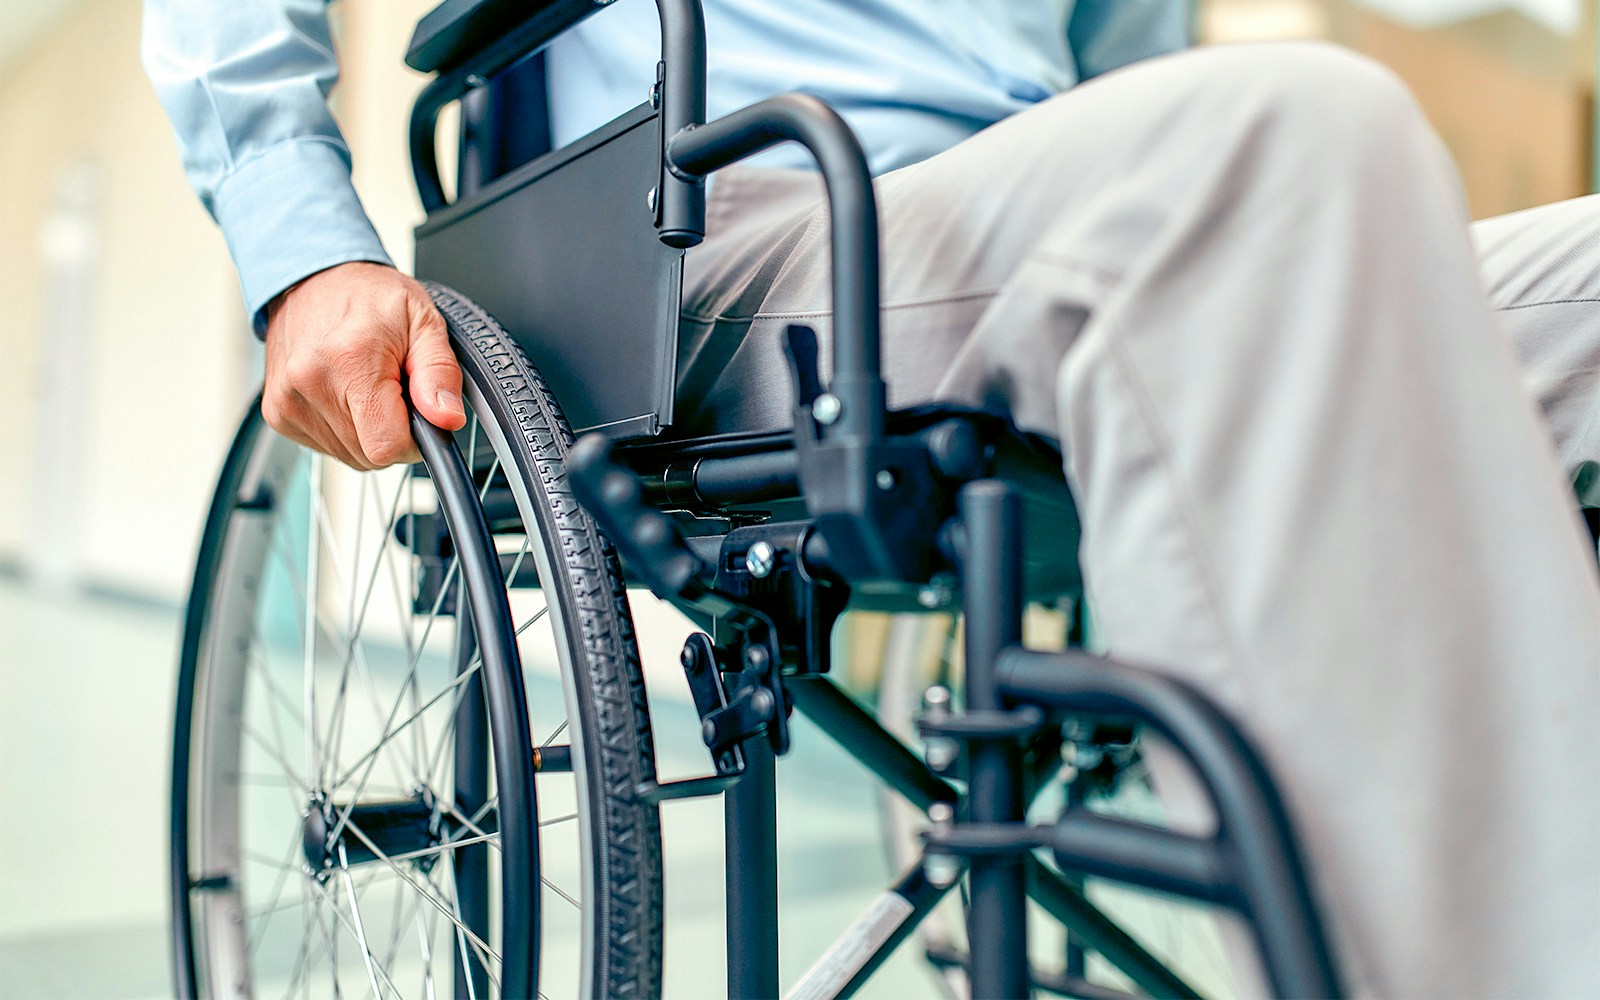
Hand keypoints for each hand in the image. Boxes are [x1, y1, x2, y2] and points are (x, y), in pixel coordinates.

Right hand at [262, 262, 465, 469]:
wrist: (314, 279)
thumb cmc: (369, 297)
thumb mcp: (424, 321)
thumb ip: (440, 373)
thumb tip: (446, 418)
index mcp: (349, 359)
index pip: (387, 446)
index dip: (413, 437)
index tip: (416, 409)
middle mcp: (310, 382)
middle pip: (370, 455)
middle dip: (392, 429)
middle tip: (392, 387)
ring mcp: (288, 401)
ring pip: (350, 456)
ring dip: (368, 430)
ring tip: (367, 385)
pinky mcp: (277, 413)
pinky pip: (328, 448)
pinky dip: (345, 429)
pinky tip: (344, 393)